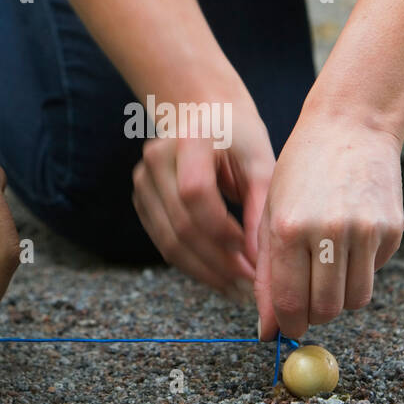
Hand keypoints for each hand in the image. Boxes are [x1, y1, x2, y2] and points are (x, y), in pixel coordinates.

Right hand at [130, 102, 274, 301]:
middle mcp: (156, 157)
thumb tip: (261, 263)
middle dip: (219, 262)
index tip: (252, 254)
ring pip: (170, 242)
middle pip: (181, 225)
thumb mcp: (260, 162)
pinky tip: (221, 277)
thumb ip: (261, 209)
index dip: (221, 230)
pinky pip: (165, 243)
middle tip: (252, 285)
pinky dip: (194, 266)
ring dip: (206, 272)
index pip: (194, 193)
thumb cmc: (240, 138)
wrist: (206, 115)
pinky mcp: (142, 200)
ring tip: (240, 288)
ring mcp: (143, 180)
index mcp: (188, 137)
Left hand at [254, 115, 403, 339]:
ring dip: (340, 298)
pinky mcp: (392, 230)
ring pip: (355, 300)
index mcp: (288, 228)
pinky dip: (360, 271)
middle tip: (307, 302)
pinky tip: (350, 240)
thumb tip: (268, 331)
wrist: (352, 126)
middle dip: (314, 315)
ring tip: (327, 271)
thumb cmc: (301, 170)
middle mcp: (327, 232)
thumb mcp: (271, 215)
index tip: (287, 328)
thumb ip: (267, 275)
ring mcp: (364, 231)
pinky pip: (375, 274)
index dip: (288, 325)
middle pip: (326, 309)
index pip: (290, 303)